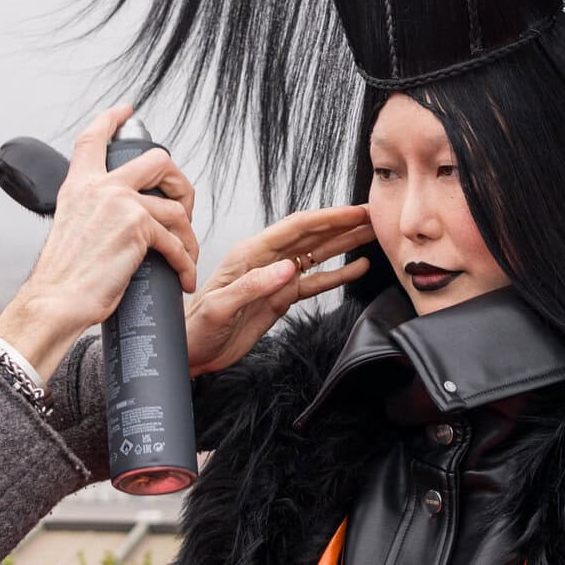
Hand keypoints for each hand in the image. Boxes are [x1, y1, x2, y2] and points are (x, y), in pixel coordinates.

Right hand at [0, 104, 200, 379]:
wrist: (55, 301)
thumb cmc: (63, 278)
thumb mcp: (71, 230)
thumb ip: (93, 213)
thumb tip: (117, 221)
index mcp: (79, 186)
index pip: (94, 139)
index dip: (111, 119)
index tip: (125, 109)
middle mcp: (100, 187)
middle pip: (158, 160)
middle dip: (179, 182)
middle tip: (181, 206)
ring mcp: (121, 203)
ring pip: (176, 208)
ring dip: (188, 237)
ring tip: (185, 258)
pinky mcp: (138, 228)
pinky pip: (177, 242)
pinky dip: (185, 263)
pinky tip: (183, 277)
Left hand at [184, 205, 372, 375]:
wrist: (191, 352)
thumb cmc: (195, 328)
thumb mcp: (219, 308)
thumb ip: (252, 286)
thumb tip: (287, 268)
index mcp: (250, 255)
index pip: (296, 228)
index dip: (328, 218)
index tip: (355, 212)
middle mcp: (266, 260)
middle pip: (312, 235)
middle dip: (344, 224)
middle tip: (374, 216)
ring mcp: (276, 278)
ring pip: (317, 254)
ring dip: (345, 243)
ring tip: (372, 234)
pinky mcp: (281, 296)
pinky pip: (314, 281)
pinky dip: (337, 274)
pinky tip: (357, 267)